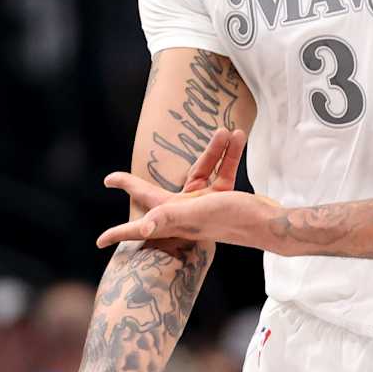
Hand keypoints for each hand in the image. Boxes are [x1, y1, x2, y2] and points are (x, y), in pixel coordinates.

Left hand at [95, 129, 279, 248]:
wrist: (273, 225)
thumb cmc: (235, 221)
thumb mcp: (200, 215)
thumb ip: (171, 217)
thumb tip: (144, 227)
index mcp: (176, 218)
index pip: (140, 225)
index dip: (119, 233)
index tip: (99, 241)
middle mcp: (187, 212)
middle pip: (155, 193)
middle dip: (136, 184)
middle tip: (112, 180)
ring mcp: (205, 204)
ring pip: (200, 171)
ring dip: (213, 150)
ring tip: (226, 130)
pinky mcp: (225, 197)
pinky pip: (222, 170)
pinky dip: (229, 154)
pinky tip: (238, 136)